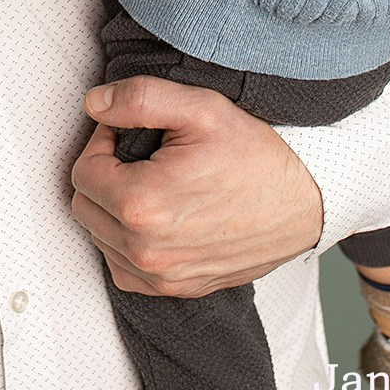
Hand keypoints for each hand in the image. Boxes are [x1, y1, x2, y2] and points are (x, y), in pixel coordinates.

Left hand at [70, 76, 322, 297]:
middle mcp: (147, 250)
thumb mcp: (200, 107)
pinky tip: (154, 220)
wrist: (307, 200)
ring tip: (151, 184)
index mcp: (142, 204)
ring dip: (112, 209)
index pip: (82, 172)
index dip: (102, 145)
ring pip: (100, 238)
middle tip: (138, 157)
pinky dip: (126, 245)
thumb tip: (92, 104)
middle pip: (85, 206)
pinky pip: (123, 270)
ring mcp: (163, 276)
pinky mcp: (178, 290)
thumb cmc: (256, 153)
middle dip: (103, 176)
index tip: (130, 135)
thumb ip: (137, 99)